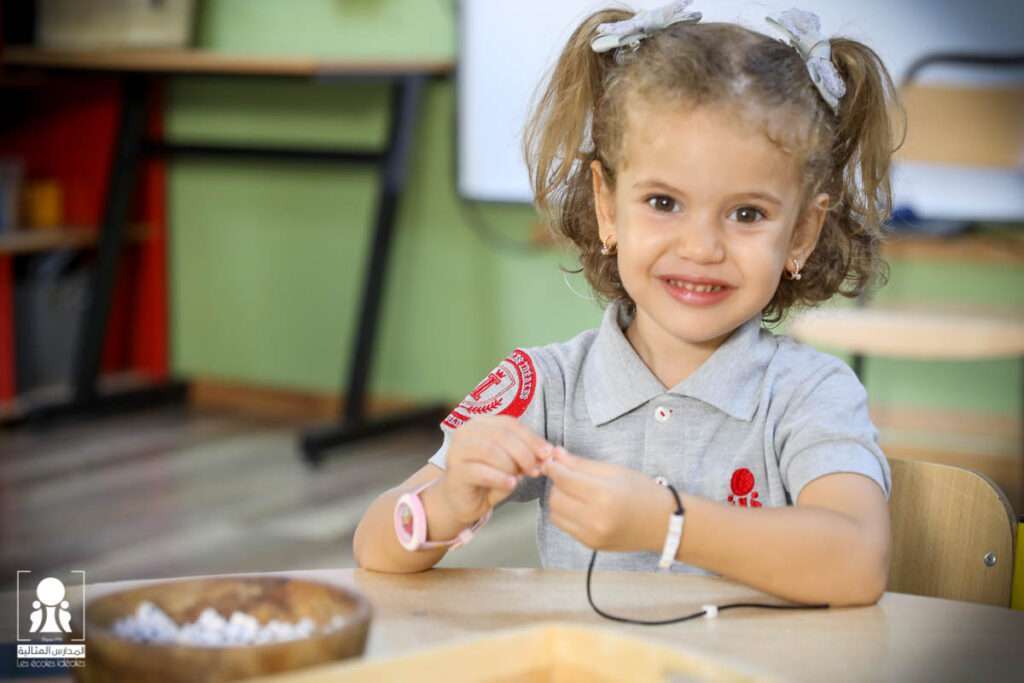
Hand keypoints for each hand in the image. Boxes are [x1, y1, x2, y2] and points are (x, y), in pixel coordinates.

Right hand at [439, 415, 552, 525]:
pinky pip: (481, 472)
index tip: (548, 453)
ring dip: (512, 465)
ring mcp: (458, 450)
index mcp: (481, 423)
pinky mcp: (456, 471)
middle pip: (502, 435)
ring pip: (491, 451)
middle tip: (536, 469)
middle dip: (524, 452)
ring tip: (521, 477)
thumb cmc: (488, 478)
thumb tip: (547, 453)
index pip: (510, 424)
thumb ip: (525, 453)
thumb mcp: (510, 462)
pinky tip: (511, 484)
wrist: (463, 501)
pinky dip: (500, 478)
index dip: (531, 438)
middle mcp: (466, 431)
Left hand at [542, 446, 669, 552]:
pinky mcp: (590, 545)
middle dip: (556, 484)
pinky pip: (565, 527)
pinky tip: (580, 506)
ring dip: (558, 500)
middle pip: (555, 498)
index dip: (553, 468)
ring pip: (556, 514)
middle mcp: (594, 519)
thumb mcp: (615, 471)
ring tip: (573, 492)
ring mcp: (591, 536)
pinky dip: (566, 514)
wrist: (664, 524)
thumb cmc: (643, 492)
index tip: (551, 461)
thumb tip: (556, 455)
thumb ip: (582, 464)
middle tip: (566, 475)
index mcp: (603, 495)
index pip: (564, 479)